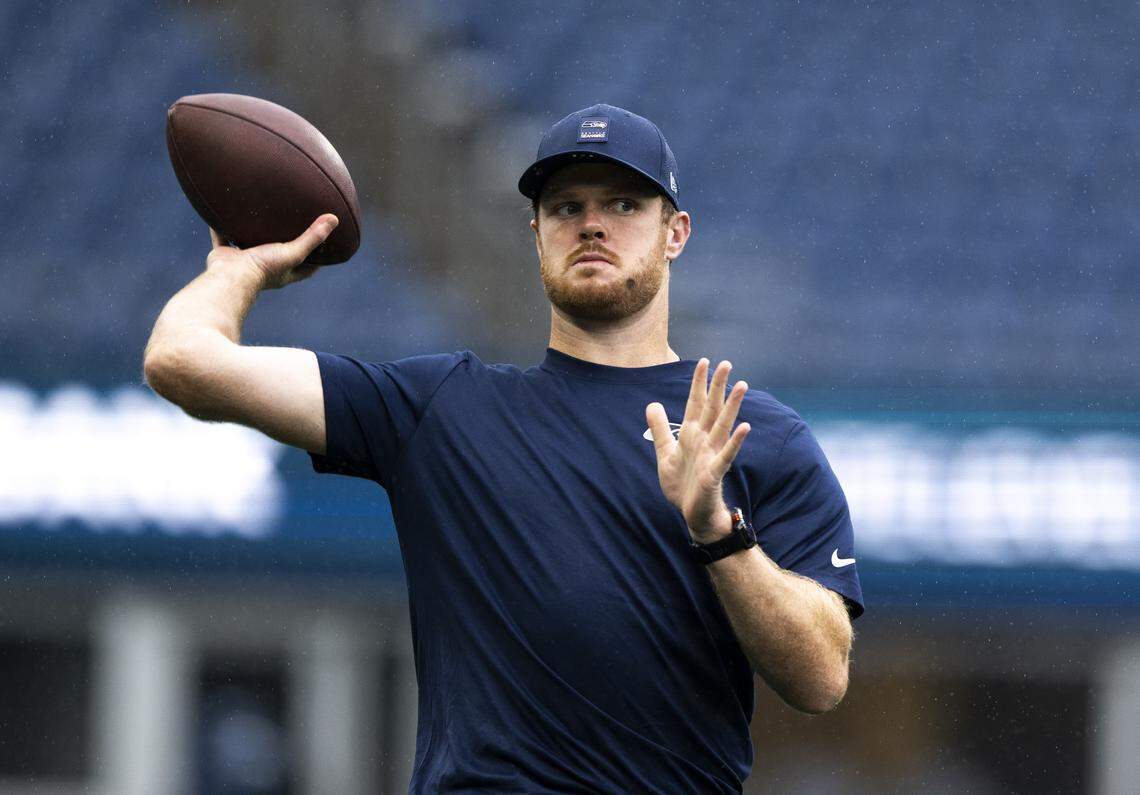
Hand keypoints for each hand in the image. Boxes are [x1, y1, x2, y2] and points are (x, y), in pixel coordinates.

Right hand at [206, 214, 338, 289]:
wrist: (229, 277)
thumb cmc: (263, 269)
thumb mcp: (293, 252)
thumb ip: (312, 237)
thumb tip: (334, 220)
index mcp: (284, 272)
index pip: (307, 266)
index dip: (317, 257)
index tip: (326, 243)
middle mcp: (265, 267)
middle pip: (278, 254)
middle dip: (284, 242)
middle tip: (293, 223)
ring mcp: (244, 262)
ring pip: (249, 244)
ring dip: (253, 233)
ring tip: (259, 215)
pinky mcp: (224, 256)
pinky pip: (222, 238)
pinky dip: (221, 228)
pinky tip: (223, 213)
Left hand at [646, 359, 750, 542]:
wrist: (691, 513)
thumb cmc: (682, 484)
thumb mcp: (664, 453)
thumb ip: (659, 429)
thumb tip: (652, 404)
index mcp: (691, 434)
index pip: (696, 403)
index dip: (698, 383)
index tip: (704, 361)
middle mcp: (704, 440)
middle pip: (712, 408)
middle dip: (718, 386)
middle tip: (727, 363)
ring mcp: (712, 454)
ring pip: (723, 425)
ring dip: (732, 406)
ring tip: (742, 386)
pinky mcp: (715, 472)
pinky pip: (727, 454)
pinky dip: (735, 441)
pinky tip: (745, 427)